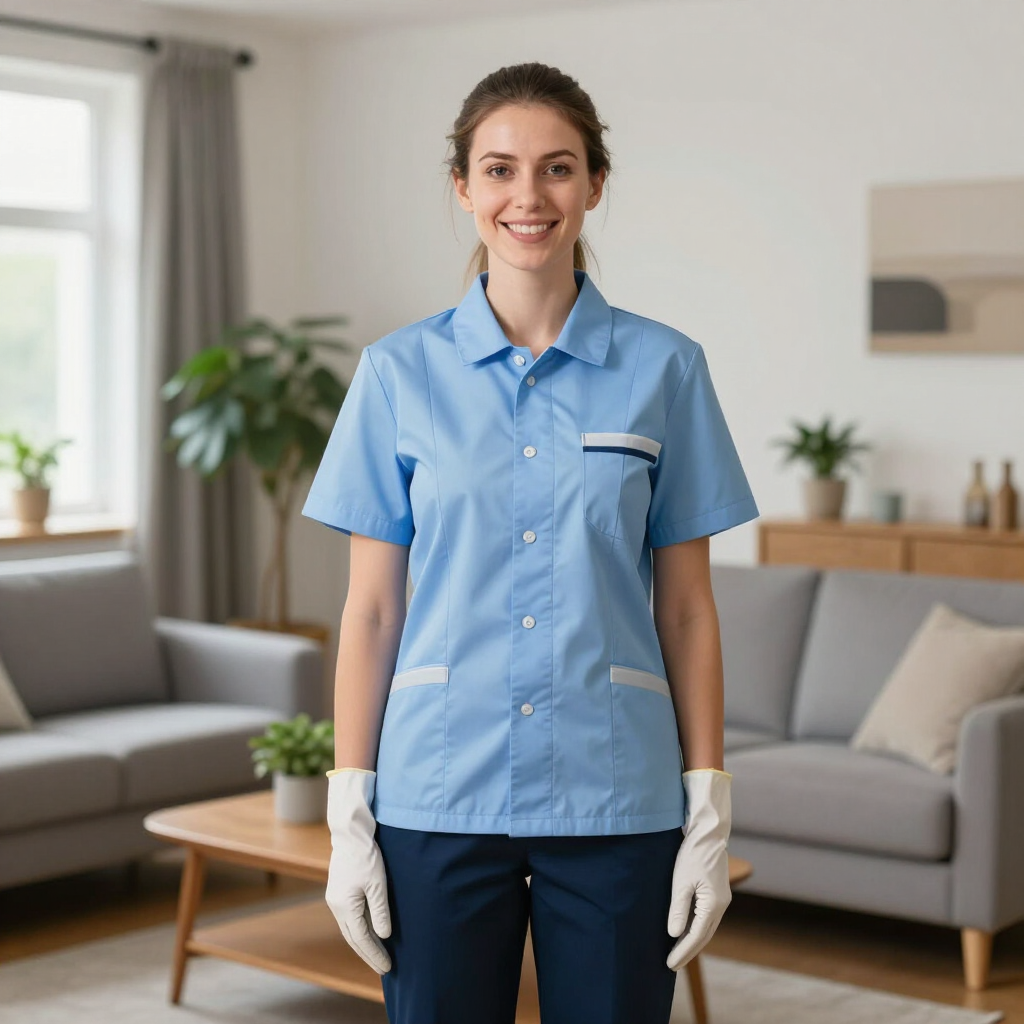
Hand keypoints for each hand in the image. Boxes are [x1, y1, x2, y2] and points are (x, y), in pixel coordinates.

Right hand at [325, 768, 392, 973]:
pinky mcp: (339, 891)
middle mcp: (336, 906)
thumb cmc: (366, 856)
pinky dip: (360, 929)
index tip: (388, 967)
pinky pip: (349, 918)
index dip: (375, 954)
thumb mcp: (378, 884)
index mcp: (345, 906)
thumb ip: (380, 911)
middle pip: (353, 938)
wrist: (350, 833)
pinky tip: (370, 932)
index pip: (361, 938)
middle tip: (384, 967)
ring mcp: (335, 898)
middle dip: (368, 954)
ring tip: (378, 954)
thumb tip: (384, 936)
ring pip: (350, 929)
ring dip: (364, 942)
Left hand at [666, 768, 732, 970]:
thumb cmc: (693, 853)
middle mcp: (721, 905)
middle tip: (672, 965)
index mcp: (714, 905)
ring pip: (706, 927)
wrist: (708, 832)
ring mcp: (721, 899)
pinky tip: (685, 930)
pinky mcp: (717, 892)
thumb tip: (674, 934)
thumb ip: (678, 909)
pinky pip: (706, 917)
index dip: (683, 952)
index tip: (669, 965)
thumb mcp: (681, 881)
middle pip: (704, 935)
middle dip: (688, 951)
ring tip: (676, 953)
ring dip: (692, 940)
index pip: (697, 936)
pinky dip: (696, 927)